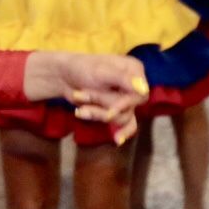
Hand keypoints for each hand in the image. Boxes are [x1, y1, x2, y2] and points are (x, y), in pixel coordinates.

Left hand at [25, 52, 148, 142]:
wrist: (64, 77)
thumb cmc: (82, 68)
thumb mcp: (101, 71)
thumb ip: (122, 79)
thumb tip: (144, 89)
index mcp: (134, 70)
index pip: (140, 93)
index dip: (126, 103)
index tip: (111, 110)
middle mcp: (134, 85)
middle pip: (129, 107)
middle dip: (102, 104)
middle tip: (80, 95)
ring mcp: (126, 99)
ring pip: (121, 118)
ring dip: (96, 112)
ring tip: (79, 102)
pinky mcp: (117, 111)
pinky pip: (125, 125)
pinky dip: (121, 132)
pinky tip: (118, 140)